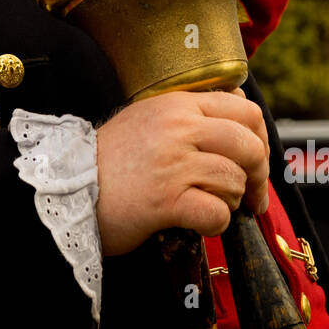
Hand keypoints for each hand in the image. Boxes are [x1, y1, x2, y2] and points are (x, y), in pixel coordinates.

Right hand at [94, 88, 269, 255]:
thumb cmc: (111, 158)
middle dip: (257, 175)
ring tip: (210, 205)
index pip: (245, 111)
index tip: (256, 162)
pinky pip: (216, 213)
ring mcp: (173, 164)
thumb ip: (193, 111)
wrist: (69, 187)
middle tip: (251, 195)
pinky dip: (215, 223)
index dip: (260, 140)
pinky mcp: (166, 201)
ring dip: (231, 200)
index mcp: (177, 105)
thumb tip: (242, 106)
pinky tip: (199, 222)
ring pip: (234, 181)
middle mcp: (179, 129)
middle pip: (248, 145)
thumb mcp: (150, 118)